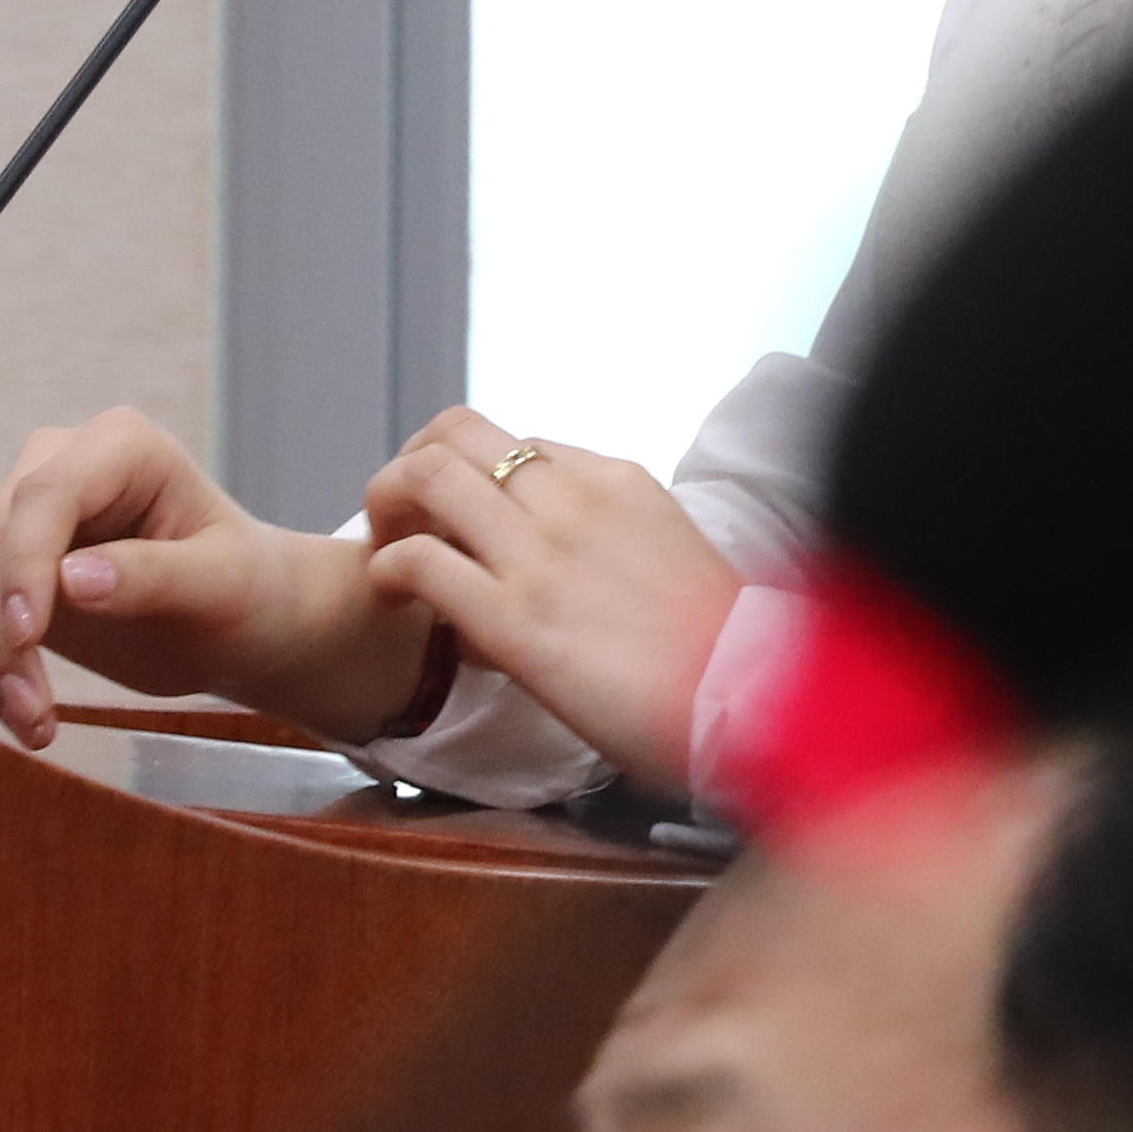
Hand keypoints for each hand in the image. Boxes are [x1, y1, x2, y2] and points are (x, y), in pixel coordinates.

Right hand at [0, 405, 428, 750]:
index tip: (29, 639)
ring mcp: (21, 518)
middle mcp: (58, 467)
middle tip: (34, 714)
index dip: (25, 567)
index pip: (45, 497)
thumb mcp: (223, 586)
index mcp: (121, 447)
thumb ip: (155, 576)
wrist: (241, 622)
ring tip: (32, 726)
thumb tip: (72, 580)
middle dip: (1, 635)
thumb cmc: (248, 590)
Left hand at [363, 420, 745, 800]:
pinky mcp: (512, 619)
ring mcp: (540, 554)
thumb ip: (610, 534)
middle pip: (454, 431)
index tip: (465, 524)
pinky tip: (390, 599)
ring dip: (386, 507)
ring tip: (388, 554)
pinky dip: (386, 571)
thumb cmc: (716, 647)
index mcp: (614, 479)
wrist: (746, 700)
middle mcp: (572, 498)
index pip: (516, 443)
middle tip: (403, 521)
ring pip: (425, 475)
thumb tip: (562, 555)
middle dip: (410, 468)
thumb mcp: (667, 551)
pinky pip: (418, 561)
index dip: (473, 477)